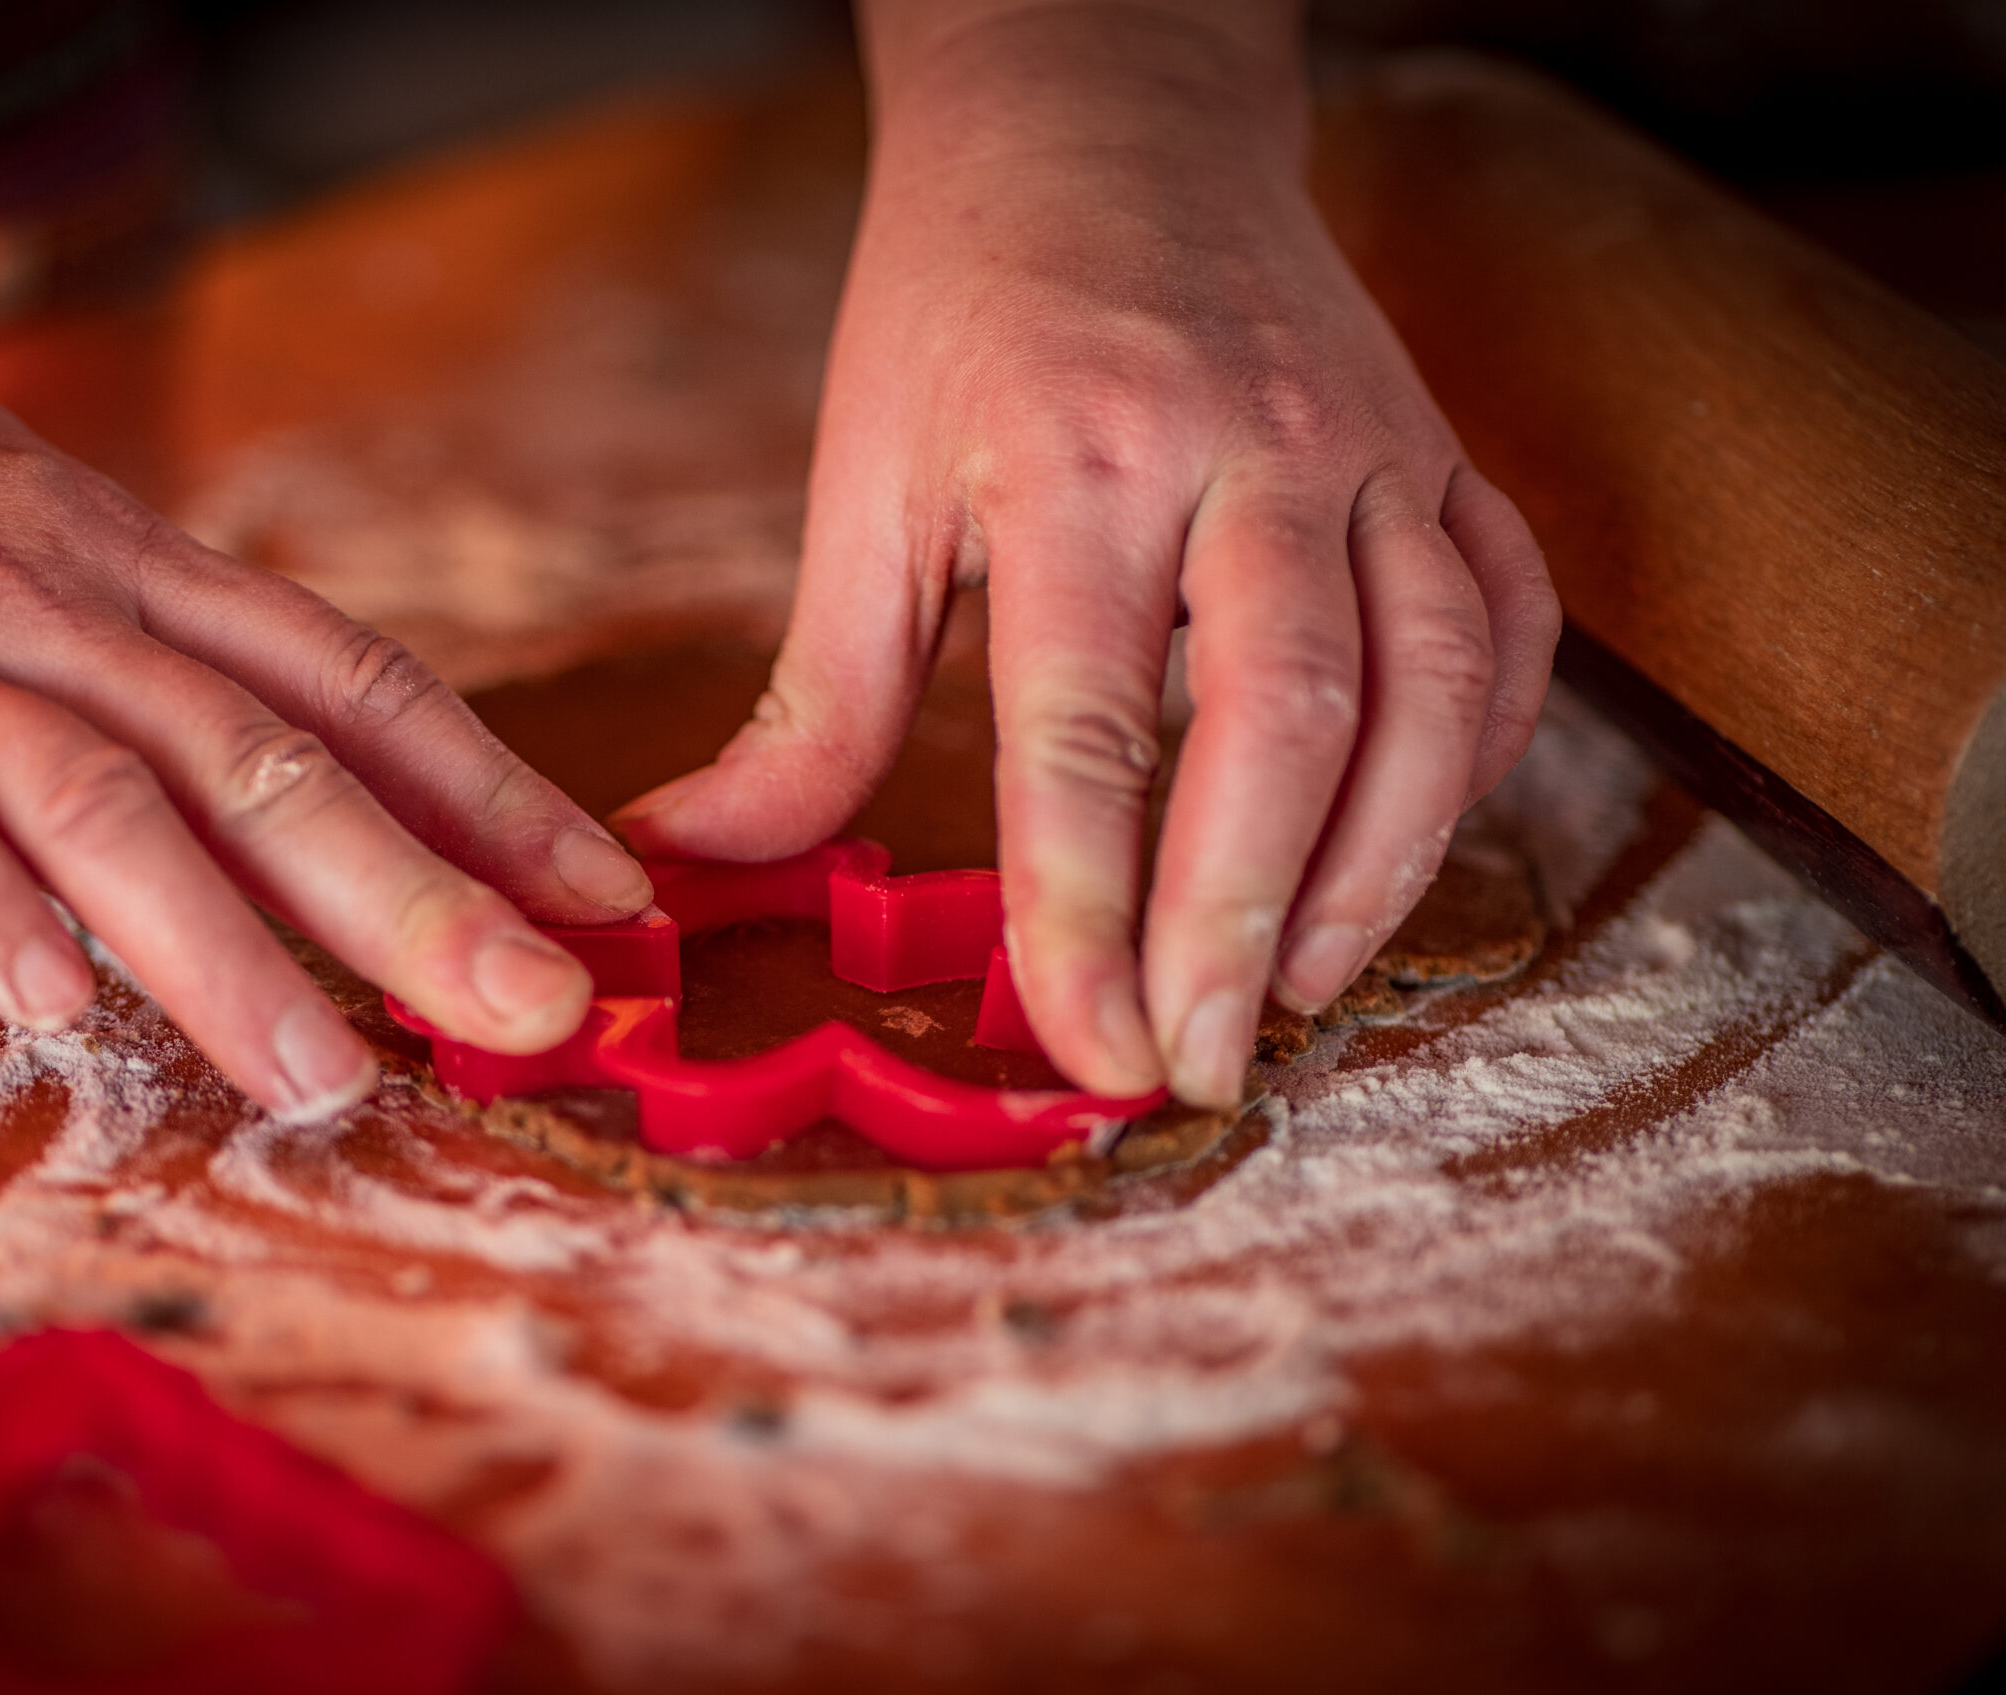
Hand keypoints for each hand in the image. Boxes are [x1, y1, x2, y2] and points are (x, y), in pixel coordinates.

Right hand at [0, 147, 650, 1120]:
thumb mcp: (12, 524)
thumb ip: (139, 642)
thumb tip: (279, 760)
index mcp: (127, 565)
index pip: (350, 683)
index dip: (492, 790)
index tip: (606, 894)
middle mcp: (53, 602)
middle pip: (267, 756)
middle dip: (419, 892)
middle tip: (535, 1012)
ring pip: (104, 797)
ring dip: (224, 944)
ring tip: (326, 1075)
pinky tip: (50, 1002)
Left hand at [613, 1, 1557, 1107]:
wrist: (1106, 121)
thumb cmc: (962, 310)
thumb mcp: (863, 483)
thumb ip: (818, 697)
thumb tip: (693, 858)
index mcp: (1074, 463)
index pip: (1086, 730)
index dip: (1086, 909)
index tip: (1089, 1049)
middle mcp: (1248, 452)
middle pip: (1283, 720)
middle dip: (1243, 919)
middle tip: (1202, 1065)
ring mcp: (1371, 445)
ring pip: (1430, 681)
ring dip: (1380, 865)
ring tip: (1301, 992)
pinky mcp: (1442, 448)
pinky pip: (1507, 618)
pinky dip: (1476, 751)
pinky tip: (1407, 841)